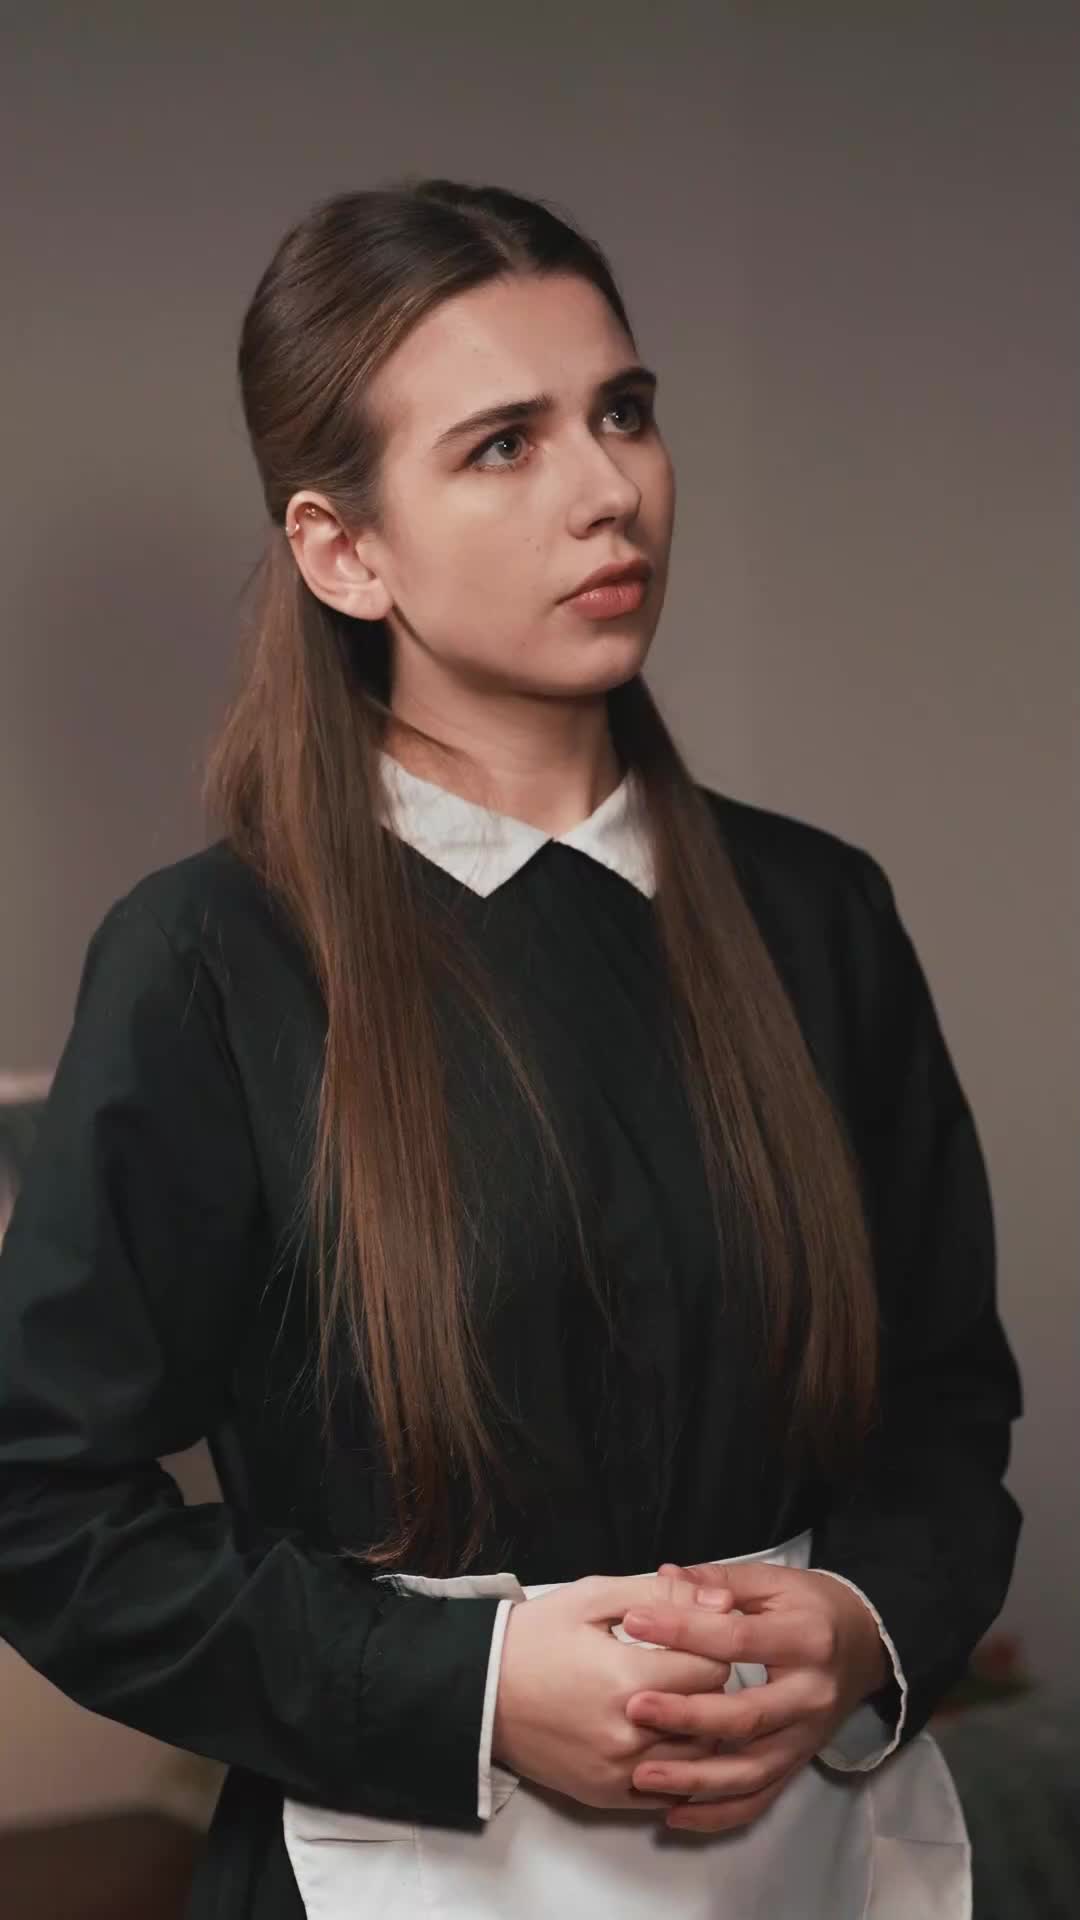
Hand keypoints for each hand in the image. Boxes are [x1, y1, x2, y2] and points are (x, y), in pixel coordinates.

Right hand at [491, 1569, 733, 1810]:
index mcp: (628, 1677)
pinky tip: (661, 1735)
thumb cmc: (535, 1638)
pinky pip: (669, 1789)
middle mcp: (628, 1733)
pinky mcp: (608, 1794)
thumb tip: (723, 1601)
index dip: (712, 1646)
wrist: (479, 1690)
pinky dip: (676, 1764)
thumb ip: (662, 1596)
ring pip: (698, 1755)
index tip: (694, 1637)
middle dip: (707, 1684)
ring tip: (675, 1698)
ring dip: (697, 1726)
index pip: (714, 1667)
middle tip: (685, 1664)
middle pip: (711, 1712)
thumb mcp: (593, 1597)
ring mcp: (619, 1771)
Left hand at [619, 1558, 891, 1831]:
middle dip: (686, 1715)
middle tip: (634, 1708)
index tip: (634, 1624)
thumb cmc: (811, 1606)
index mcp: (805, 1639)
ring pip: (750, 1771)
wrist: (866, 1646)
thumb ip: (719, 1581)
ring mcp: (806, 1738)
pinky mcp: (799, 1764)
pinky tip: (674, 1813)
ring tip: (642, 1775)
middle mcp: (809, 1696)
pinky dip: (717, 1814)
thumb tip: (664, 1577)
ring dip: (695, 1778)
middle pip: (745, 1716)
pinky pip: (759, 1800)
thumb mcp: (773, 1582)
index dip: (684, 1631)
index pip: (737, 1640)